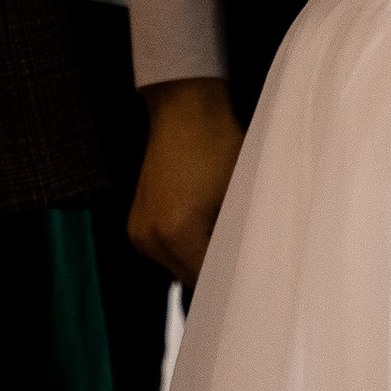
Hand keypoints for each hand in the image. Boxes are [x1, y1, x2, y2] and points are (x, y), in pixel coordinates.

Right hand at [129, 77, 244, 284]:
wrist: (185, 109)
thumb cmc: (215, 145)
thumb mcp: (238, 195)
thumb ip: (241, 239)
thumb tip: (254, 268)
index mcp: (175, 234)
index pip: (208, 281)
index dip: (233, 279)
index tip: (252, 276)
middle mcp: (149, 238)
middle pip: (190, 278)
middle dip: (215, 269)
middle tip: (241, 256)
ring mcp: (138, 231)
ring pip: (177, 266)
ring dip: (199, 257)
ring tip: (221, 231)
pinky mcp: (136, 221)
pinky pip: (166, 250)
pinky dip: (185, 245)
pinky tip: (204, 223)